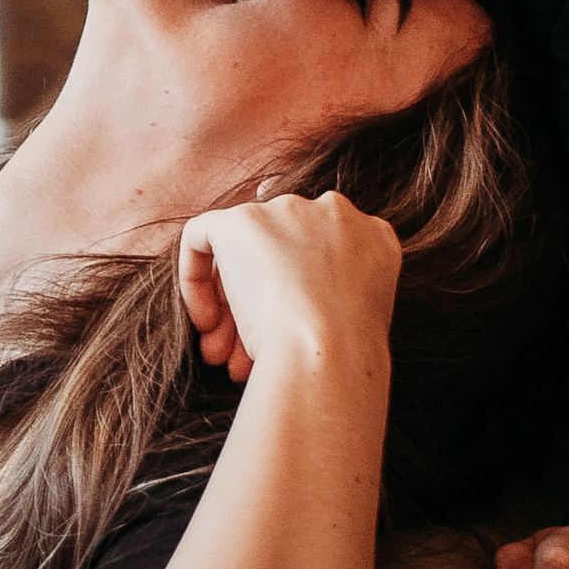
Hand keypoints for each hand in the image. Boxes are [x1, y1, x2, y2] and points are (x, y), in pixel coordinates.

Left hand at [175, 188, 400, 386]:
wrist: (329, 345)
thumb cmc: (345, 352)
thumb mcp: (355, 321)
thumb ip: (332, 298)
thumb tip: (290, 313)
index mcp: (373, 237)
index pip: (322, 255)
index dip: (298, 295)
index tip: (287, 332)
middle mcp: (334, 212)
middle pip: (282, 254)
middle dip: (261, 306)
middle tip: (245, 354)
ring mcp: (287, 210)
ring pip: (245, 254)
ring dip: (231, 309)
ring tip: (224, 358)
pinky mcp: (241, 219)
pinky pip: (202, 236)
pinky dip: (195, 279)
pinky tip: (207, 322)